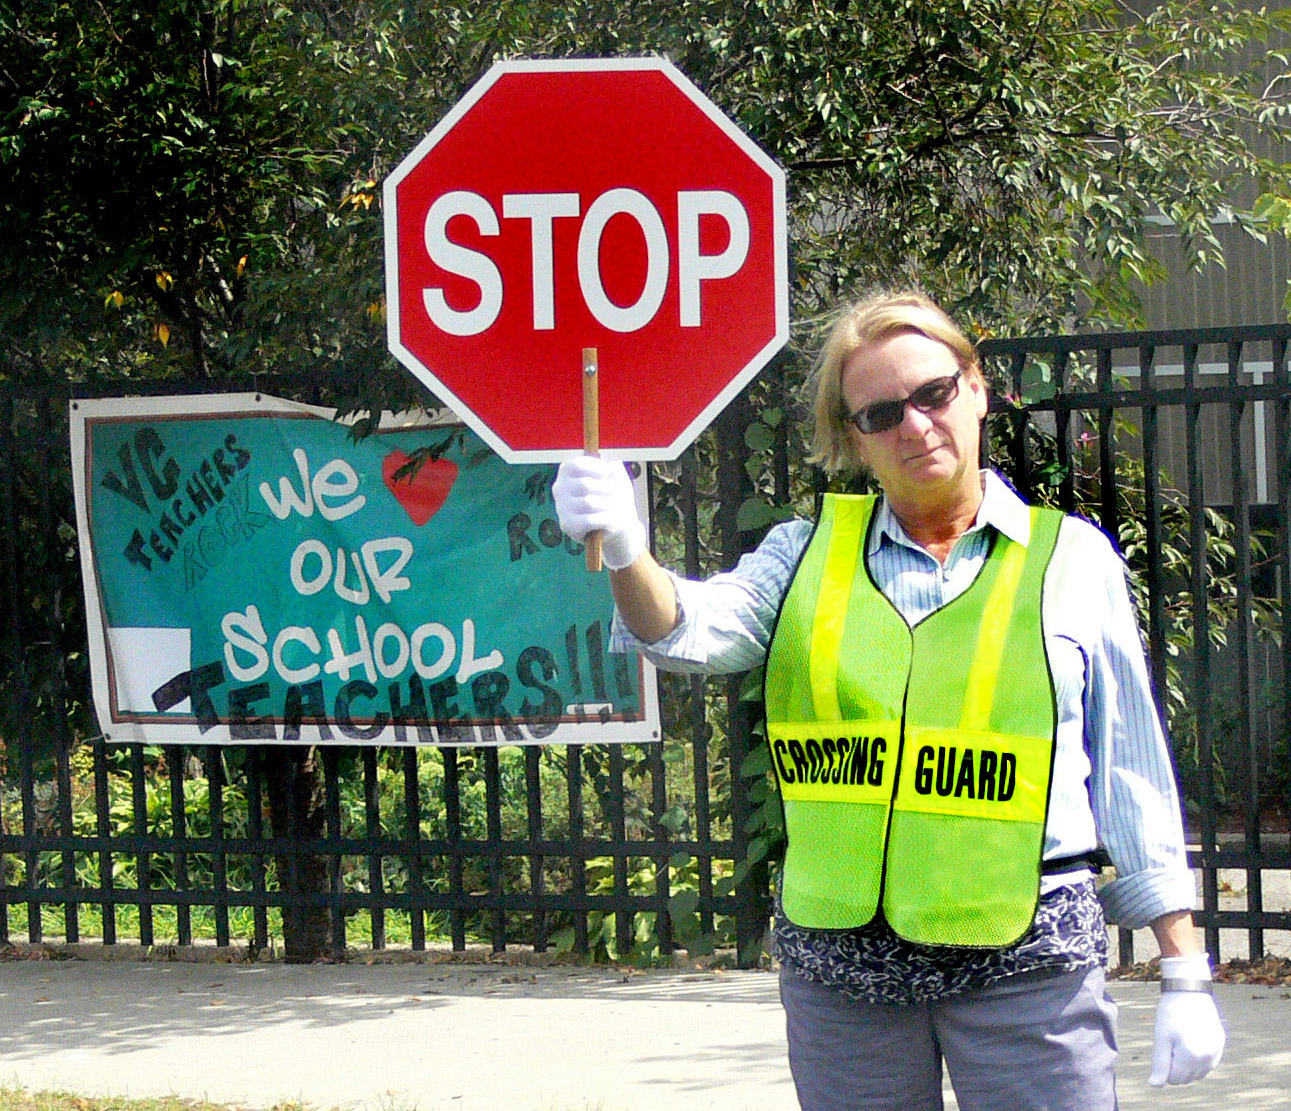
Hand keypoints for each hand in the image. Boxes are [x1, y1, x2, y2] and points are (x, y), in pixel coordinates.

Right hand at [552, 456, 646, 569]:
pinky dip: (605, 520)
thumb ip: (614, 468)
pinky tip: (610, 521)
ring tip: (616, 508)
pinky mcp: (566, 525)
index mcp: (567, 471)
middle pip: (584, 485)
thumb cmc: (613, 494)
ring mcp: (561, 507)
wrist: (615, 522)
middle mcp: (559, 488)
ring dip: (608, 505)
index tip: (609, 473)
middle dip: (606, 489)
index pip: (577, 465)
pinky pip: (589, 520)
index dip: (596, 468)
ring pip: (588, 503)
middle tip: (617, 493)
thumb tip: (612, 466)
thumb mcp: (616, 477)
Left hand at [1148, 954, 1224, 1085]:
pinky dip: (1197, 1057)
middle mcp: (1209, 1058)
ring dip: (1187, 1063)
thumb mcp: (1161, 1037)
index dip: (1164, 1066)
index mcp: (1192, 1056)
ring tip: (1180, 1039)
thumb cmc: (1171, 1012)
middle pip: (1187, 1077)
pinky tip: (1190, 1039)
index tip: (1162, 1046)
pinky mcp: (1221, 1044)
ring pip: (1198, 1072)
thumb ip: (1159, 1064)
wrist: (1189, 990)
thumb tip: (1155, 1085)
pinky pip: (1208, 1062)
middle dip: (1175, 1065)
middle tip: (1170, 1041)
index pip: (1175, 1079)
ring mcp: (1217, 1052)